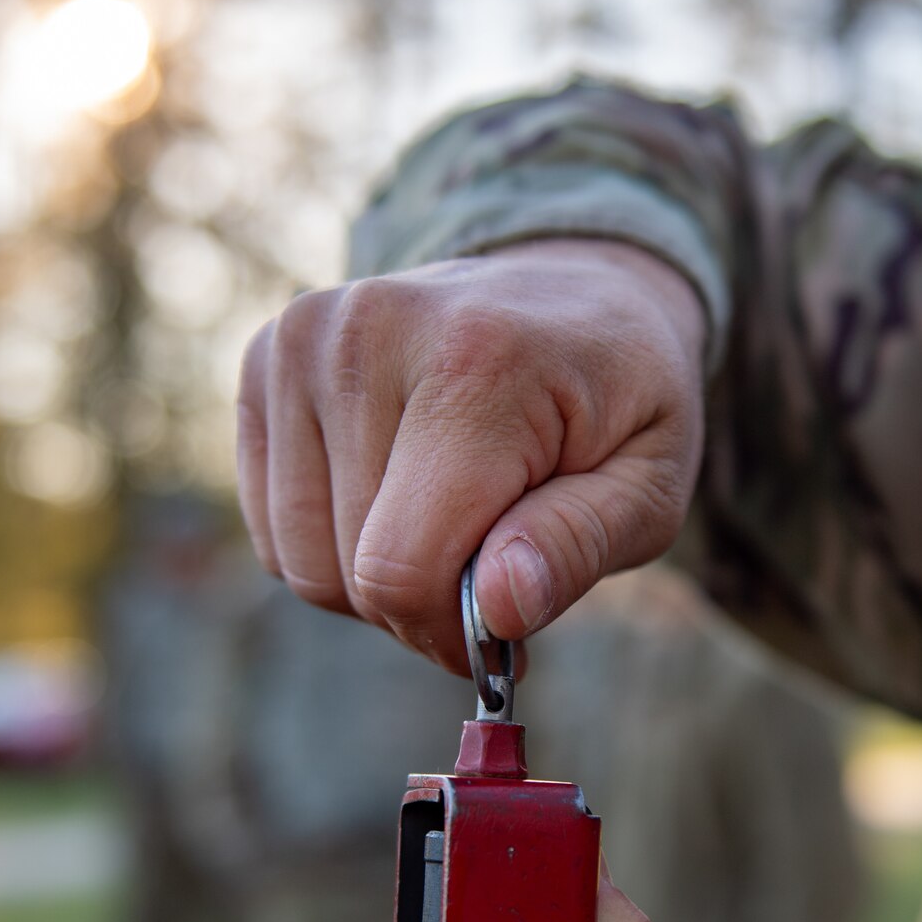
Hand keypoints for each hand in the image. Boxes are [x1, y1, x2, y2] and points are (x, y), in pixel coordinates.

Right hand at [236, 239, 705, 673]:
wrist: (579, 290)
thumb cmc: (620, 402)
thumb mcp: (654, 484)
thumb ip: (579, 547)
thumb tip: (497, 611)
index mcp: (478, 360)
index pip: (403, 567)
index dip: (448, 632)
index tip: (504, 630)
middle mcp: (370, 332)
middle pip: (349, 574)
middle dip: (423, 604)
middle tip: (492, 561)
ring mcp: (306, 339)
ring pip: (299, 562)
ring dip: (373, 579)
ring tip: (449, 519)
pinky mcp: (266, 356)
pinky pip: (272, 528)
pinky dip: (331, 542)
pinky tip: (397, 490)